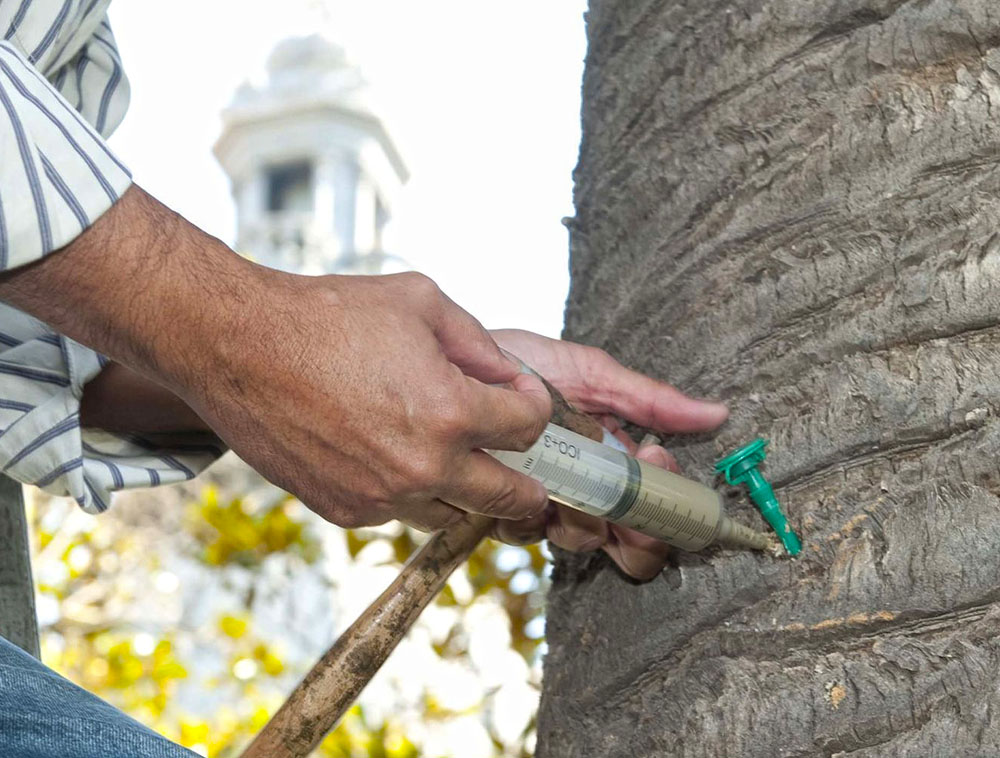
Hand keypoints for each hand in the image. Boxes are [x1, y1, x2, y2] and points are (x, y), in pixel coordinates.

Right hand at [0, 186, 552, 530]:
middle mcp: (424, 466)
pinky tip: (391, 454)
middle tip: (529, 471)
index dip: (533, 406)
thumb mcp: (422, 302)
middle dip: (526, 480)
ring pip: (455, 512)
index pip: (531, 427)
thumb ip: (480, 345)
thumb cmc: (330, 316)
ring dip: (464, 489)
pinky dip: (408, 491)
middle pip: (511, 498)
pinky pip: (399, 512)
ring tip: (452, 456)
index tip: (521, 398)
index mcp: (453, 412)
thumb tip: (511, 379)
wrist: (239, 346)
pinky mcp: (345, 510)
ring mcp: (383, 497)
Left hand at [489, 329, 728, 579]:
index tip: (656, 458)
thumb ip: (650, 400)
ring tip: (560, 481)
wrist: (453, 362)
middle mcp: (587, 493)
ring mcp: (545, 505)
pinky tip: (518, 479)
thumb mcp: (590, 374)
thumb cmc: (522, 364)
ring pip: (581, 543)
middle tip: (620, 500)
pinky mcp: (499, 511)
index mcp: (616, 464)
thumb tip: (718, 413)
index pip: (659, 510)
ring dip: (580, 518)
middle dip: (636, 532)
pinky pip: (524, 534)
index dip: (666, 502)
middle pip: (632, 548)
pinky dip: (526, 512)